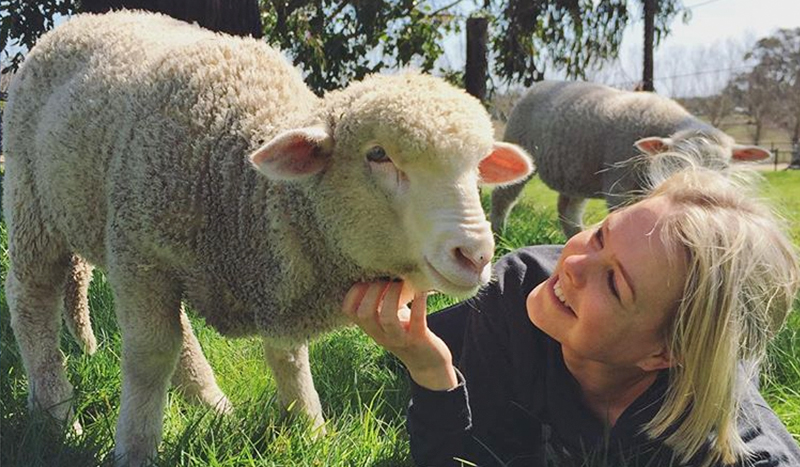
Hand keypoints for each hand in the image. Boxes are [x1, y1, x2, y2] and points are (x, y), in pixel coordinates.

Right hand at [343, 281, 457, 390]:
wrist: (428, 364)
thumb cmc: (406, 332)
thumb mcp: (387, 319)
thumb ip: (380, 301)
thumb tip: (378, 269)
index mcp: (370, 328)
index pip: (349, 310)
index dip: (354, 291)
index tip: (368, 278)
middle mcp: (380, 335)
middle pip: (364, 313)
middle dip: (374, 290)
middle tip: (388, 278)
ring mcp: (400, 338)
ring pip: (387, 318)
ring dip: (393, 296)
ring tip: (400, 283)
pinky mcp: (420, 339)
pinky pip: (417, 319)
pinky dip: (419, 301)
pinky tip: (422, 288)